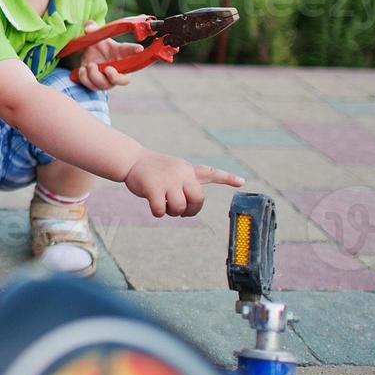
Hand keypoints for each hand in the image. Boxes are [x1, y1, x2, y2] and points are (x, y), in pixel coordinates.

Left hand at [75, 18, 145, 90]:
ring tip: (90, 65)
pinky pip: (90, 86)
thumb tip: (89, 26)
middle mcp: (117, 71)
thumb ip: (94, 30)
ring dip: (96, 76)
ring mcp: (106, 80)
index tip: (139, 48)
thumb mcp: (98, 37)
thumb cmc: (101, 46)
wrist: (88, 54)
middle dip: (115, 77)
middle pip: (123, 80)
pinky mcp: (93, 84)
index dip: (137, 53)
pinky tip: (83, 69)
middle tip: (108, 68)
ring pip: (104, 85)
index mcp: (123, 59)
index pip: (135, 57)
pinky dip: (85, 78)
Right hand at [123, 150, 243, 217]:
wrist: (132, 160)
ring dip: (172, 212)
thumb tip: (189, 208)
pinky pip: (161, 210)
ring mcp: (167, 179)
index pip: (211, 173)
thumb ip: (186, 184)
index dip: (227, 178)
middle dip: (190, 210)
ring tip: (163, 205)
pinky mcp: (153, 187)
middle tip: (180, 211)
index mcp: (188, 170)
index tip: (242, 181)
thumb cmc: (154, 169)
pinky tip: (153, 207)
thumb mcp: (174, 170)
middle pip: (198, 200)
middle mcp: (181, 173)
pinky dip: (158, 213)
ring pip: (180, 207)